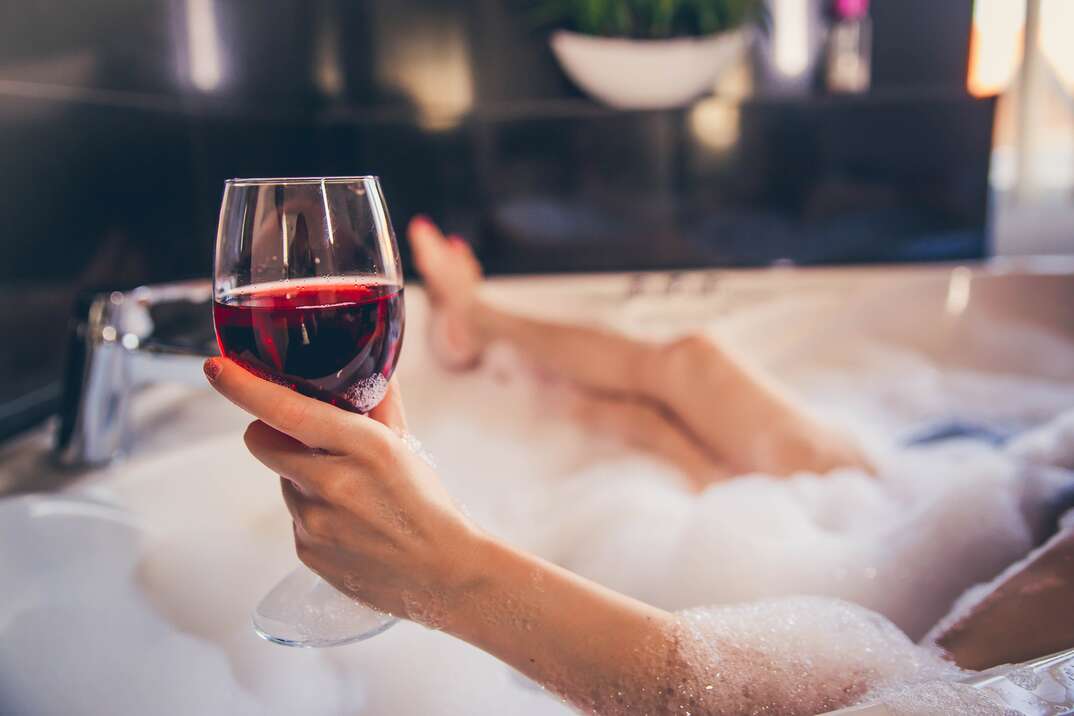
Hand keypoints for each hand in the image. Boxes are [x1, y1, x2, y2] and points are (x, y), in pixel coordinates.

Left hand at [203, 357, 481, 618]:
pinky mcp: (306, 551)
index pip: (286, 409)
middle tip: (314, 442)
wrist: (446, 575)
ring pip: (283, 480)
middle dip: (278, 434)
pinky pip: (294, 516)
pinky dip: (313, 512)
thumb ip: (380, 403)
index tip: (216, 367)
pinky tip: (348, 523)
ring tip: (350, 494)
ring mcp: (314, 522)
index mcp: (362, 446)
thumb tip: (367, 363)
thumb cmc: (429, 505)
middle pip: (263, 441)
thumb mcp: (408, 446)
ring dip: (304, 477)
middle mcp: (330, 483)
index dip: (244, 386)